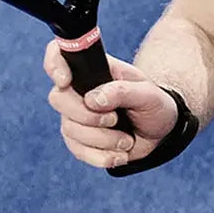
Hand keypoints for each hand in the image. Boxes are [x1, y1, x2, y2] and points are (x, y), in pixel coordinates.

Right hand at [43, 39, 177, 169]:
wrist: (159, 130)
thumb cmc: (153, 104)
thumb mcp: (148, 94)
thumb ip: (123, 92)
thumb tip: (93, 100)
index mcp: (93, 70)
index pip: (60, 55)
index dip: (54, 65)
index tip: (65, 80)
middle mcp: (78, 91)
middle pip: (58, 98)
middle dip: (87, 115)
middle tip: (115, 119)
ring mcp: (75, 117)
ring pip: (70, 129)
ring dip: (103, 139)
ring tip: (127, 140)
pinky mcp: (79, 141)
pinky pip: (78, 151)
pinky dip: (101, 157)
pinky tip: (120, 155)